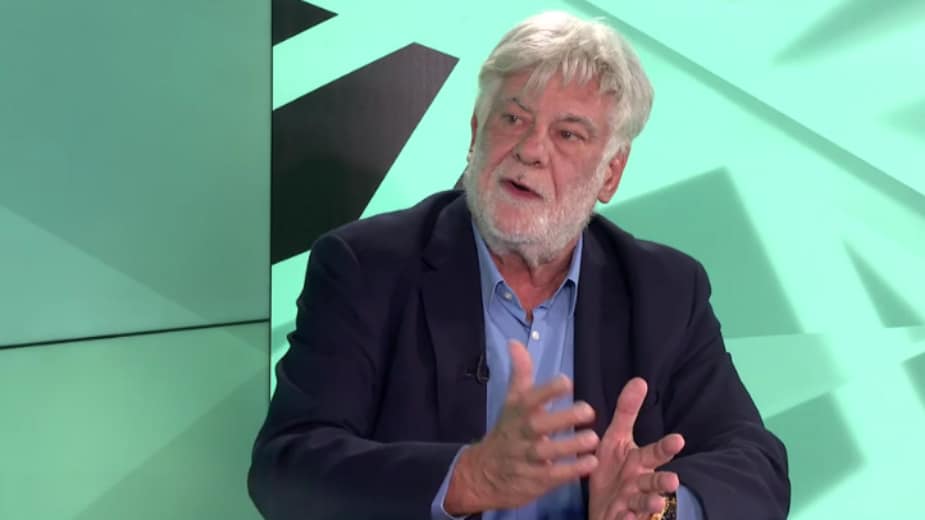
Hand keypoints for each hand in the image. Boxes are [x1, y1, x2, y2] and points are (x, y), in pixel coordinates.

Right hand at [444, 340, 599, 514]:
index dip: (546, 390)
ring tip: (592, 439)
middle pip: (538, 425)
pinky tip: (590, 463)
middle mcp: (520, 434)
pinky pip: (552, 476)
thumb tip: (515, 342)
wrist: (482, 474)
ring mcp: (525, 459)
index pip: (529, 399)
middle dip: (562, 418)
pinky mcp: (533, 480)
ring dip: (569, 446)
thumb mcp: (511, 402)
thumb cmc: (506, 432)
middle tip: (588, 410)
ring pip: (546, 452)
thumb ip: (520, 374)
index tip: (566, 382)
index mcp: (517, 413)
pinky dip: (570, 471)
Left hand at [589, 378, 684, 519]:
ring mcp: (632, 502)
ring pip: (645, 503)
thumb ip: (627, 413)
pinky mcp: (622, 517)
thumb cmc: (612, 469)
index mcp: (639, 461)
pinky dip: (630, 519)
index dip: (665, 447)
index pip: (655, 452)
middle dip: (663, 481)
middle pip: (654, 481)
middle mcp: (640, 481)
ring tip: (655, 501)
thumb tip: (639, 380)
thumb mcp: (615, 439)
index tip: (678, 440)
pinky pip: (627, 519)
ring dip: (650, 502)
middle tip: (673, 481)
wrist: (600, 506)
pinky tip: (628, 516)